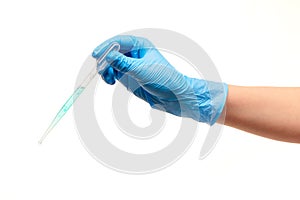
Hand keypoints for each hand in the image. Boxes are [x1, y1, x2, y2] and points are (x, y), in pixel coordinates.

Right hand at [92, 35, 226, 124]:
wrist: (173, 96)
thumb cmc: (164, 79)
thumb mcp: (142, 70)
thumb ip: (124, 63)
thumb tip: (108, 55)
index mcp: (140, 45)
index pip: (118, 42)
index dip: (106, 47)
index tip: (96, 54)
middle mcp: (133, 53)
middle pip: (111, 51)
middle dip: (104, 60)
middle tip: (101, 70)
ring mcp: (129, 65)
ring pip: (110, 63)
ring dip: (105, 69)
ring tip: (108, 79)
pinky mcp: (128, 76)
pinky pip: (113, 72)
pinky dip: (108, 76)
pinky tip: (110, 82)